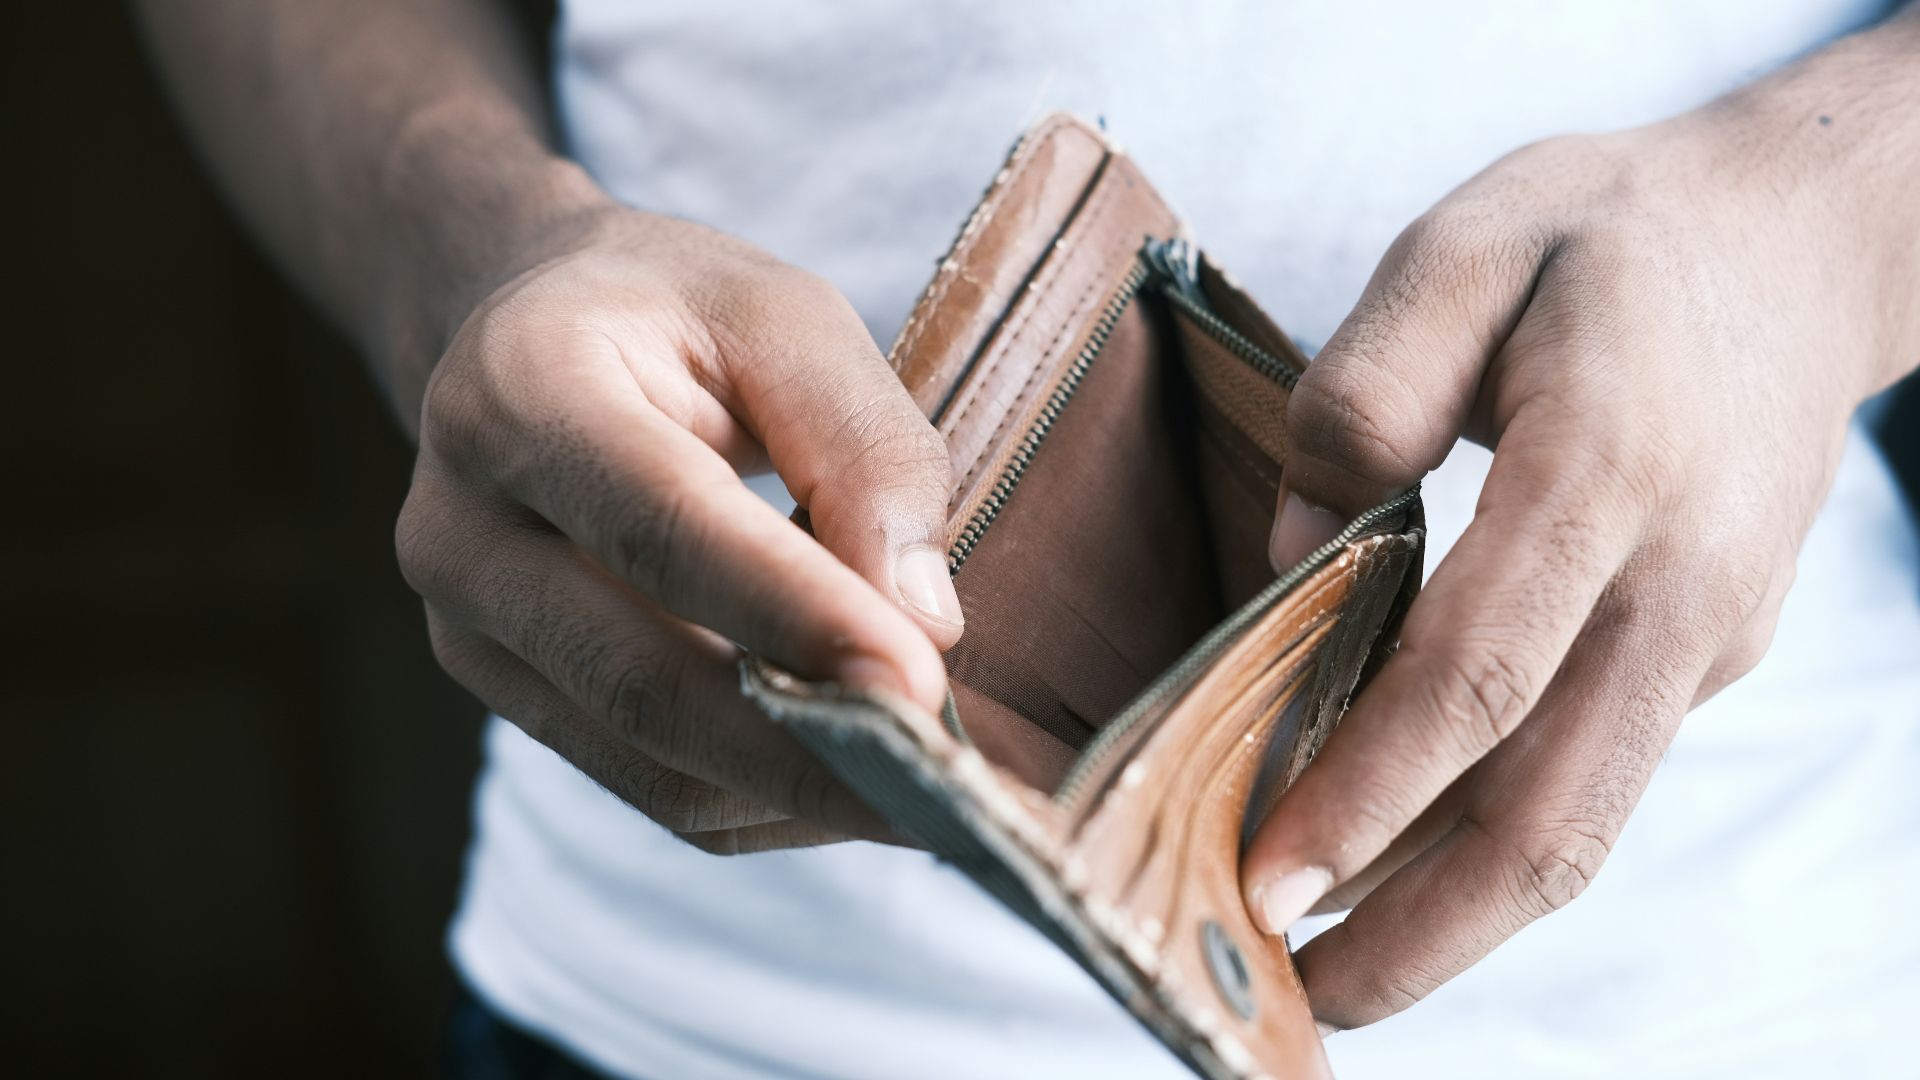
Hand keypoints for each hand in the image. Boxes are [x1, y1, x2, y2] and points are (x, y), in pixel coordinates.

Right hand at [397, 206, 964, 852]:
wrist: (531, 335)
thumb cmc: (677, 317)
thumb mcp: (789, 319)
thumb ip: (864, 450)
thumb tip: (924, 624)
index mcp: (523, 389)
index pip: (664, 528)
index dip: (795, 616)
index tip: (920, 686)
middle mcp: (463, 524)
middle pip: (641, 679)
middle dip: (807, 749)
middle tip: (947, 783)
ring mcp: (467, 627)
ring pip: (648, 761)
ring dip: (798, 793)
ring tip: (926, 791)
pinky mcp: (506, 694)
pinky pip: (650, 787)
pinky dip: (764, 801)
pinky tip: (852, 776)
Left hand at [1243, 25, 1919, 1029]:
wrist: (1798, 245)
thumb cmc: (1606, 238)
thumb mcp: (1467, 246)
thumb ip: (1365, 391)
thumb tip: (1296, 552)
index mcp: (1608, 469)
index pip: (1479, 674)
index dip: (1369, 792)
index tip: (1266, 877)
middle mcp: (1677, 582)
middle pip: (1551, 808)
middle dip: (1420, 929)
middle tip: (1295, 996)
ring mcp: (1707, 633)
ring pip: (1583, 819)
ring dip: (1459, 919)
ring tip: (1338, 970)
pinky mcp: (1707, 654)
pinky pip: (1593, 772)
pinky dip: (1495, 838)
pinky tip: (1403, 860)